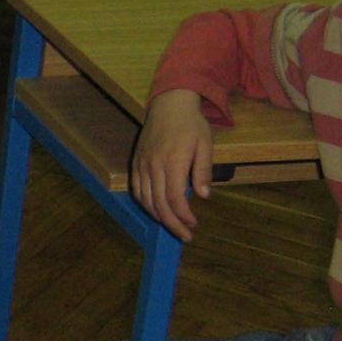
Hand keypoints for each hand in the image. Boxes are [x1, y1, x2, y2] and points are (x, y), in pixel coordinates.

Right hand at [131, 89, 215, 241]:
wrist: (168, 104)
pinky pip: (137, 189)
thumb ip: (203, 170)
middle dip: (172, 223)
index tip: (194, 223)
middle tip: (184, 235)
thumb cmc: (191, 124)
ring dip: (158, 216)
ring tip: (172, 226)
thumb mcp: (205, 144)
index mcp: (173, 161)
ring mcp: (142, 164)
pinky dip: (145, 204)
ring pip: (145, 199)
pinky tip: (156, 210)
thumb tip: (203, 196)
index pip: (175, 197)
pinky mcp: (136, 163)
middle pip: (159, 203)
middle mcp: (154, 165)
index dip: (184, 215)